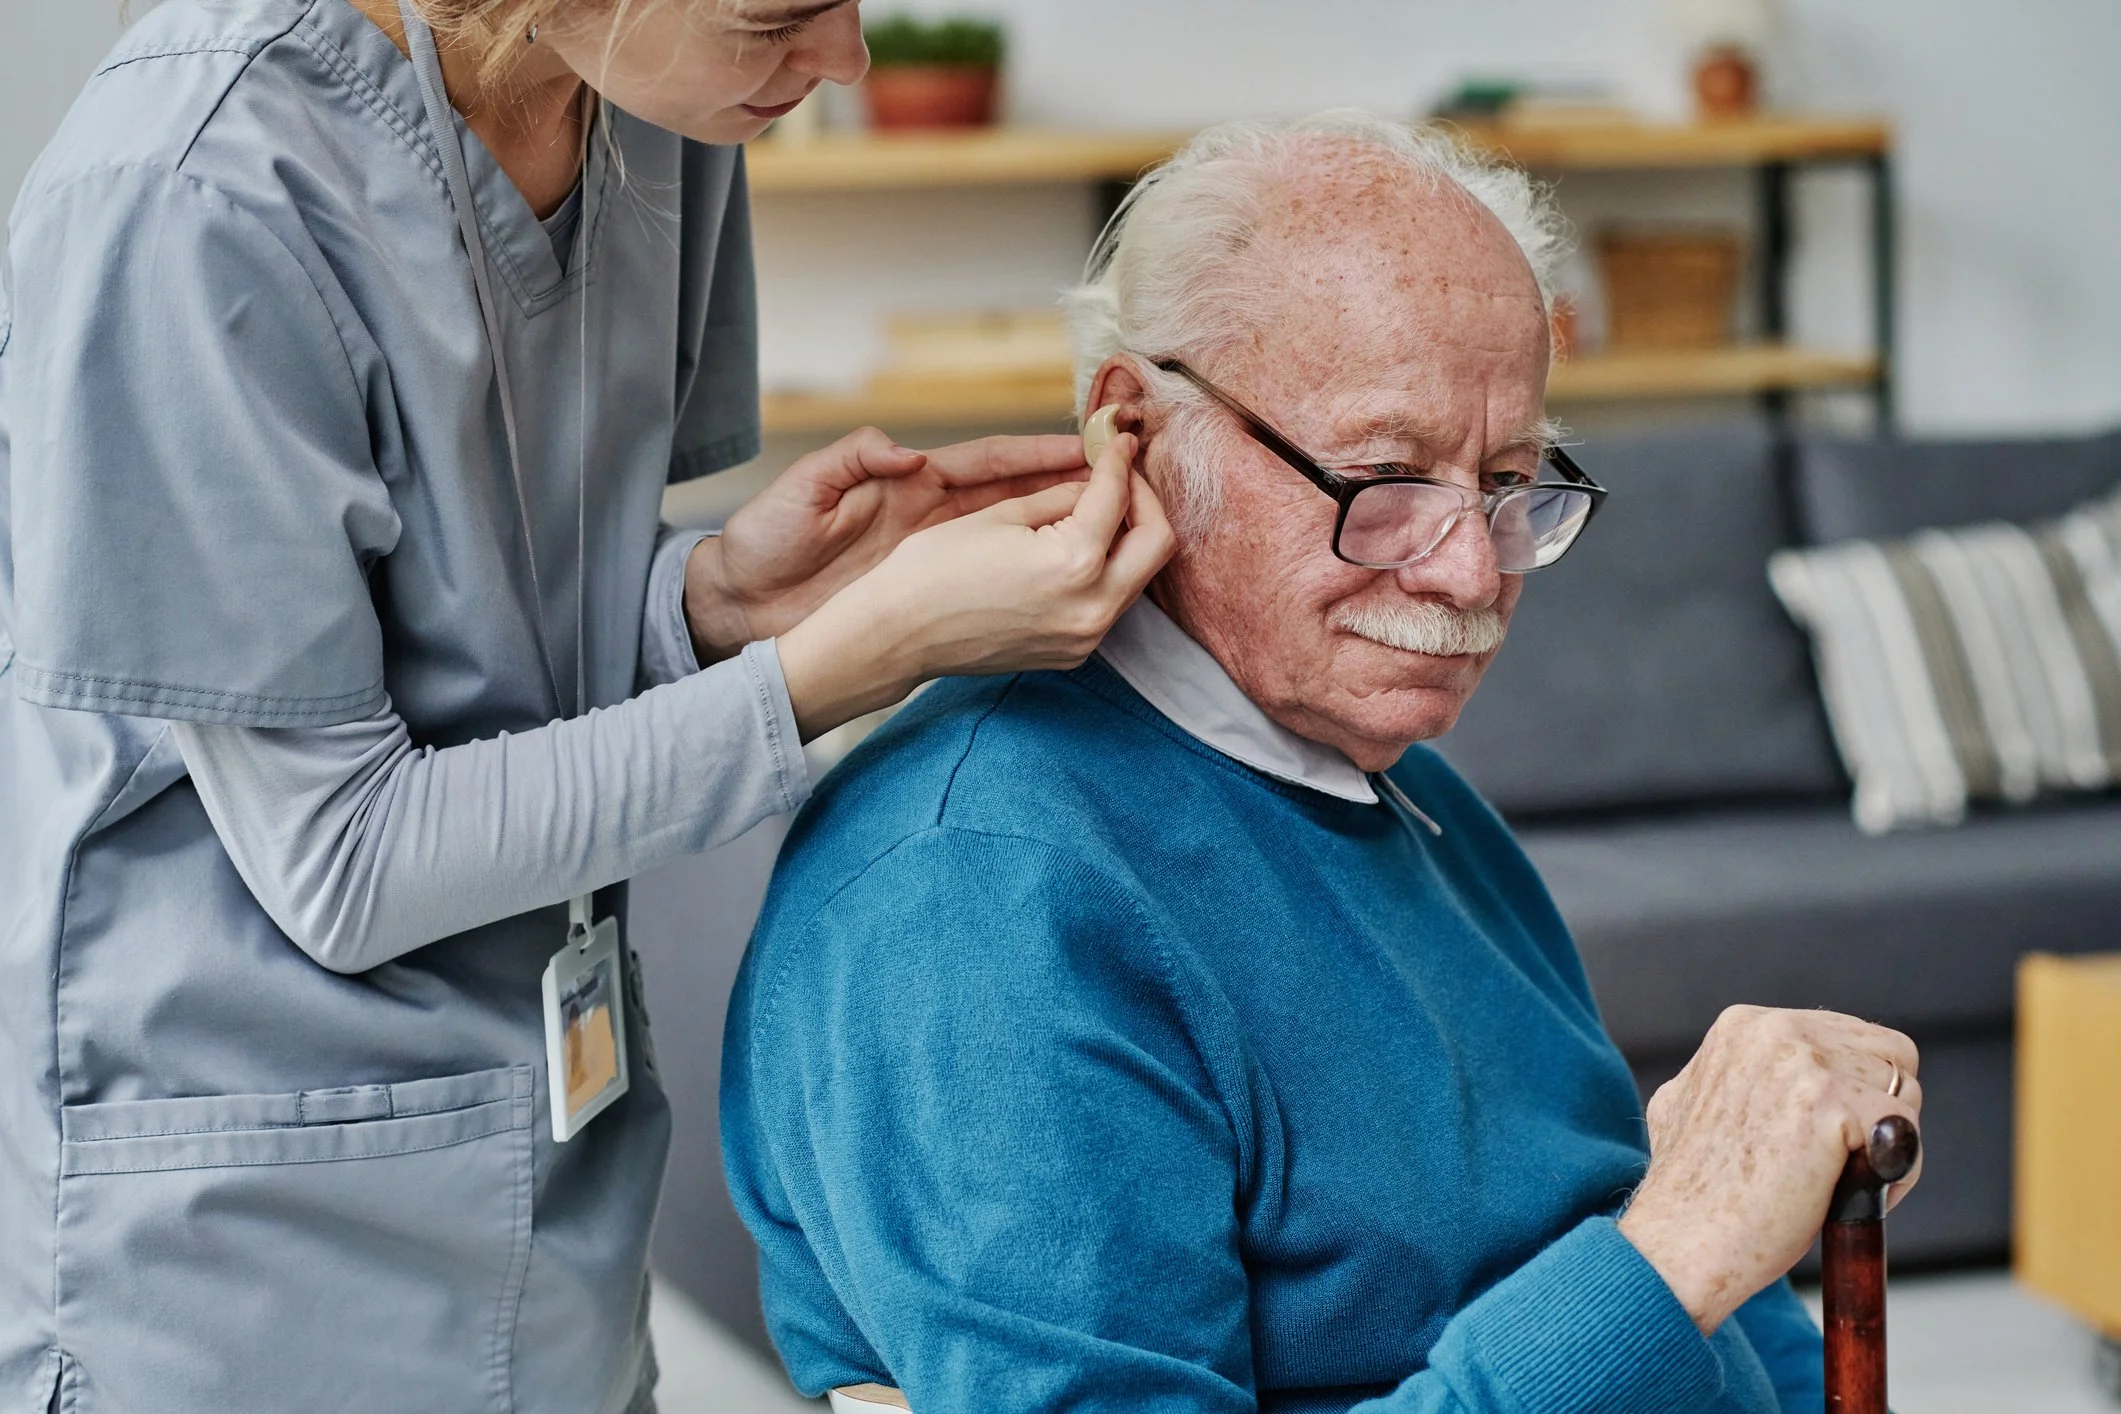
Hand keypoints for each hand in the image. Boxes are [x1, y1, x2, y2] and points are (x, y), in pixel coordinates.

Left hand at [684, 427, 1090, 662]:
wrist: (739, 605)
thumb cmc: (762, 544)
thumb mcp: (801, 494)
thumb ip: (850, 461)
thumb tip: (906, 455)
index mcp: (909, 485)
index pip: (989, 460)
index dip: (1038, 450)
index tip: (1091, 443)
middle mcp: (931, 514)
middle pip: (1020, 494)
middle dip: (1075, 484)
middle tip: (1132, 477)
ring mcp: (937, 554)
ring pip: (1021, 538)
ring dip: (1069, 529)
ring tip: (1125, 526)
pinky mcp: (932, 592)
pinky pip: (1001, 581)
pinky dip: (1041, 576)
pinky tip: (1077, 582)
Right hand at [775, 431, 1173, 739]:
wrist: (898, 634)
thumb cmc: (934, 568)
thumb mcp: (1002, 515)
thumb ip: (1062, 496)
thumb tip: (1097, 480)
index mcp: (1074, 562)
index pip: (1118, 497)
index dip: (1120, 461)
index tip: (1119, 442)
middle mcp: (1092, 606)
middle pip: (1158, 543)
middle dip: (1145, 500)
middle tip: (1122, 476)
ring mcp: (1085, 637)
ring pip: (1139, 576)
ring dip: (1129, 537)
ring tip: (1099, 507)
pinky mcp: (1073, 653)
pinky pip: (1110, 602)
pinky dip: (1107, 569)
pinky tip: (1078, 547)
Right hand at [1617, 1005, 1922, 1334]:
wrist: (1680, 1243)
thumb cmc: (1691, 1194)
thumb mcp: (1695, 1102)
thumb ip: (1741, 1077)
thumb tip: (1788, 1082)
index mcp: (1747, 1024)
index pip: (1853, 1036)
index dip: (1857, 1091)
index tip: (1831, 1139)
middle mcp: (1776, 1029)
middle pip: (1889, 1055)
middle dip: (1880, 1112)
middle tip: (1841, 1166)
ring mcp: (1803, 1062)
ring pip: (1904, 1093)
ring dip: (1890, 1148)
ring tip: (1836, 1186)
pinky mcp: (1830, 1104)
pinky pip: (1906, 1135)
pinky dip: (1896, 1177)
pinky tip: (1844, 1197)